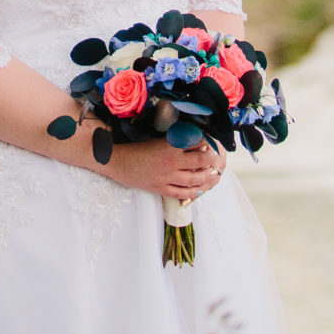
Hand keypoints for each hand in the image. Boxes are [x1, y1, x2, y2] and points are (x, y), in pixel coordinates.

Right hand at [102, 138, 223, 202]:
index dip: (206, 144)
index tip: (211, 144)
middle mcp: (171, 163)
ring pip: (193, 180)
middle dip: (210, 160)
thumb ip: (175, 141)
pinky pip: (181, 193)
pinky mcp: (160, 189)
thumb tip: (193, 140)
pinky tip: (198, 190)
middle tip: (215, 159)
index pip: (195, 144)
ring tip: (210, 174)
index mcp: (169, 147)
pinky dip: (192, 192)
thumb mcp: (157, 140)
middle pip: (199, 162)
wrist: (119, 162)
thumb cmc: (137, 149)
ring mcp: (166, 178)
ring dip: (205, 177)